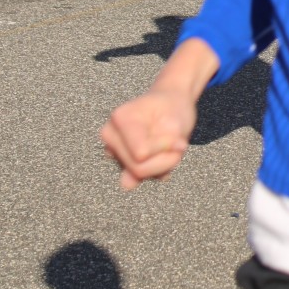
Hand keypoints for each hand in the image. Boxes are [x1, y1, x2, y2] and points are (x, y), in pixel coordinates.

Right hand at [100, 38, 218, 189]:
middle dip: (165, 160)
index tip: (178, 136)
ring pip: (138, 176)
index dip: (165, 148)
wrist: (172, 103)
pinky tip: (161, 153)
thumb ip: (152, 156)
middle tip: (178, 143)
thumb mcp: (176, 127)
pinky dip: (158, 168)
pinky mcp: (121, 162)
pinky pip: (141, 177)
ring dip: (163, 164)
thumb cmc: (174, 110)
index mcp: (120, 118)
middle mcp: (110, 134)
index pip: (141, 153)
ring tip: (170, 146)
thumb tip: (126, 185)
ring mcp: (113, 149)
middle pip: (138, 169)